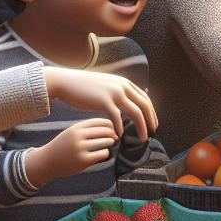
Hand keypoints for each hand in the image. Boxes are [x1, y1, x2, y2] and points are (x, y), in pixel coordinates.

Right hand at [24, 118, 117, 187]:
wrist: (46, 161)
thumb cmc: (63, 145)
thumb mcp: (72, 132)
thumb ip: (87, 128)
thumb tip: (110, 126)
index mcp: (76, 127)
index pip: (99, 121)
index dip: (109, 124)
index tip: (112, 128)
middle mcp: (78, 136)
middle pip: (104, 131)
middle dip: (112, 133)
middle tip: (115, 136)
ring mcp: (80, 149)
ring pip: (105, 142)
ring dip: (110, 142)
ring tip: (110, 142)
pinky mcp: (83, 161)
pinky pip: (102, 154)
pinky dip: (105, 152)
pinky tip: (103, 153)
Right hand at [42, 67, 156, 140]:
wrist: (67, 82)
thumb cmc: (85, 87)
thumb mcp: (106, 84)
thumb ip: (118, 90)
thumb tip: (128, 97)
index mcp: (125, 83)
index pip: (145, 99)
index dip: (151, 112)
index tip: (153, 123)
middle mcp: (122, 86)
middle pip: (144, 106)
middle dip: (151, 120)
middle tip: (153, 132)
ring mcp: (114, 93)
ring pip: (135, 112)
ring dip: (141, 127)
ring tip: (143, 138)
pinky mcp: (104, 101)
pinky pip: (117, 117)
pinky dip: (121, 127)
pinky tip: (120, 135)